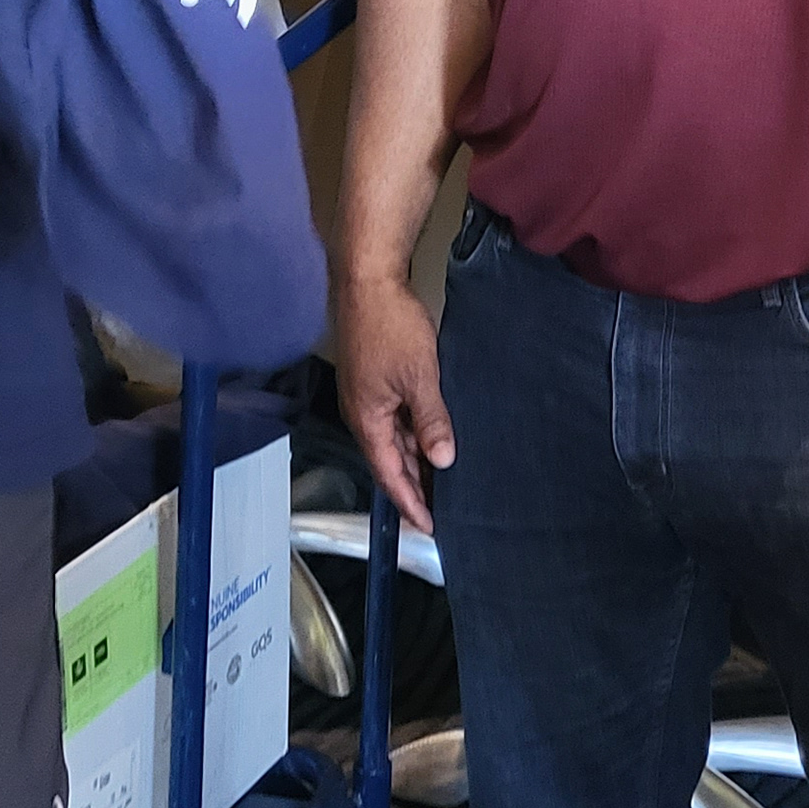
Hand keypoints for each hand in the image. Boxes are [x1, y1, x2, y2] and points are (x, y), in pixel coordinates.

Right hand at [337, 272, 454, 534]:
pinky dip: (416, 433)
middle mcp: (363, 415)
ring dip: (417, 460)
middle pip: (391, 462)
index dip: (411, 502)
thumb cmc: (389, 326)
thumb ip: (431, 421)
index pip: (390, 475)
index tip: (429, 526)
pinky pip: (397, 418)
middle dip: (415, 487)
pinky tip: (436, 437)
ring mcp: (369, 397)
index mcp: (368, 421)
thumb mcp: (419, 377)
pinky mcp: (377, 380)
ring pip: (395, 440)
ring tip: (445, 481)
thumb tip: (442, 460)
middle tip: (442, 511)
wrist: (369, 281)